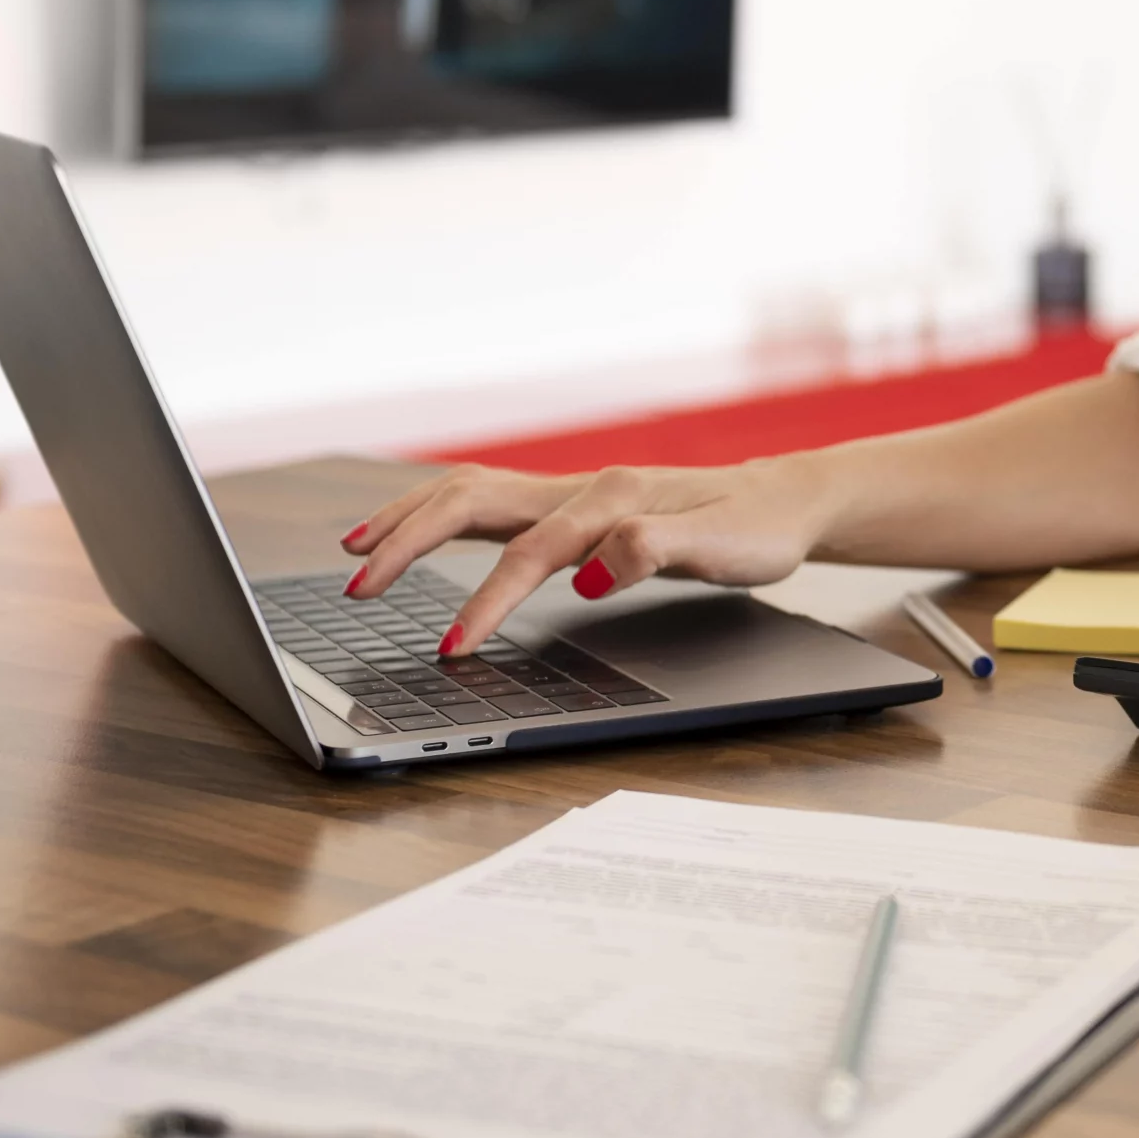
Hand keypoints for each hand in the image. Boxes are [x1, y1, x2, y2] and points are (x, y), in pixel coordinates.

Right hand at [338, 457, 834, 655]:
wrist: (784, 498)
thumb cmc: (758, 527)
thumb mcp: (725, 548)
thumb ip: (655, 552)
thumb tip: (588, 570)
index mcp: (611, 499)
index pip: (528, 554)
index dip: (484, 602)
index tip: (450, 649)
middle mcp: (581, 488)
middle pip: (471, 501)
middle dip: (407, 542)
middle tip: (357, 589)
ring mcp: (571, 492)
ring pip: (469, 492)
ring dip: (407, 519)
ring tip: (354, 550)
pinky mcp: (570, 505)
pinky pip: (488, 501)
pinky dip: (437, 514)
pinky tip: (413, 530)